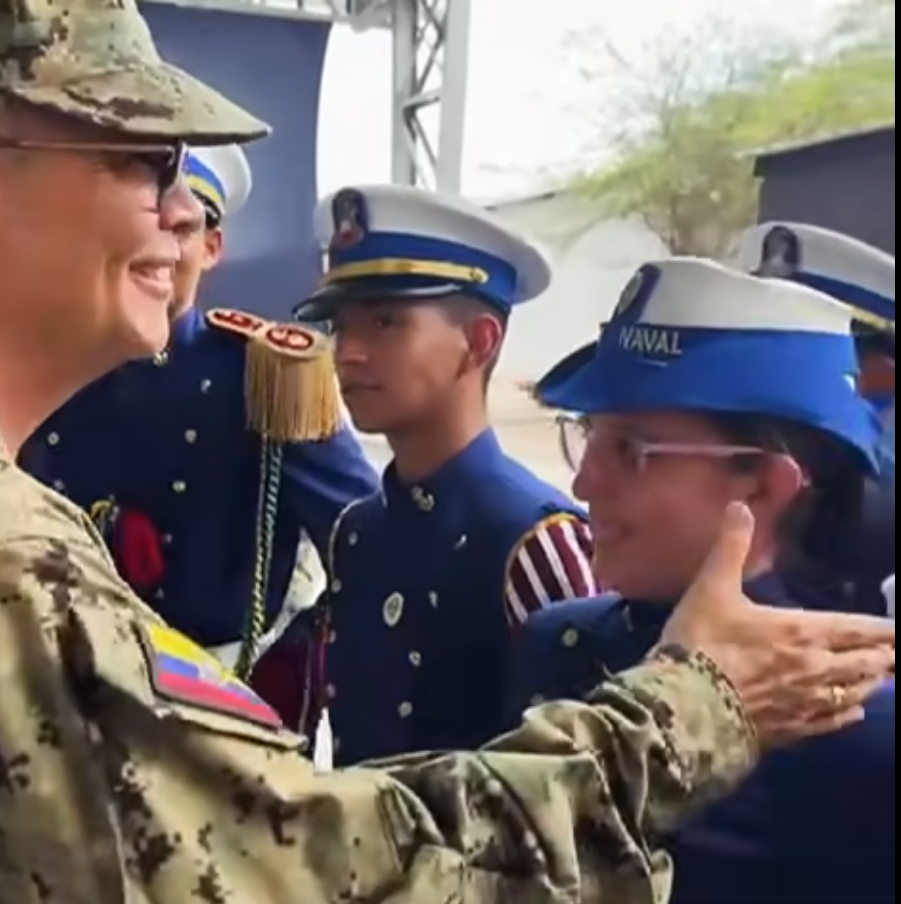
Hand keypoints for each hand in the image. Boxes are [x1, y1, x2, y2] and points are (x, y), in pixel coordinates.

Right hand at [660, 503, 894, 747]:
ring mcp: (805, 703)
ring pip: (854, 694)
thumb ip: (731, 546)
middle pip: (865, 664)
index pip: (856, 628)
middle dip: (883, 656)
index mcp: (801, 631)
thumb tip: (740, 505)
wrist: (687, 705)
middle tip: (895, 653)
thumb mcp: (712, 586)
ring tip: (882, 679)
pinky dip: (848, 714)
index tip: (900, 631)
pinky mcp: (791, 730)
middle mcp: (815, 668)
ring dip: (871, 683)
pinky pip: (832, 723)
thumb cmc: (701, 641)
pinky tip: (852, 712)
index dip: (883, 629)